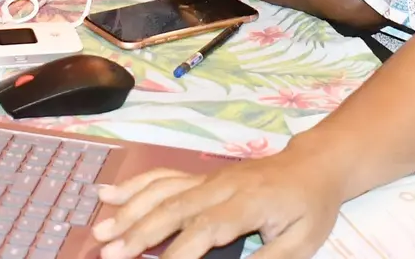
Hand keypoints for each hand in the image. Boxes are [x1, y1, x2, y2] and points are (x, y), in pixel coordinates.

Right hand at [92, 150, 344, 258]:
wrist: (313, 166)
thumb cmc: (309, 208)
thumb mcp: (301, 243)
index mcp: (248, 203)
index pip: (207, 228)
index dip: (180, 252)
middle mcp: (221, 186)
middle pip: (174, 208)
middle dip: (140, 232)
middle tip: (111, 253)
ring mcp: (207, 179)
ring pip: (162, 192)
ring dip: (129, 211)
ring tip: (101, 231)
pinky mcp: (200, 178)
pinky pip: (163, 178)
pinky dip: (134, 187)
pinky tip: (108, 195)